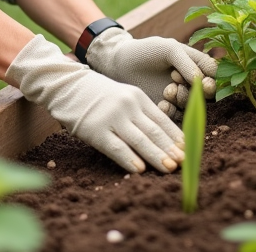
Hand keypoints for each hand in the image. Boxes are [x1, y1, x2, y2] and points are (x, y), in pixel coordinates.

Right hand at [7, 35, 184, 173]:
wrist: (67, 86)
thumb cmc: (98, 95)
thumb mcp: (124, 97)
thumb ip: (141, 113)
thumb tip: (164, 138)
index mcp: (137, 97)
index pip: (162, 119)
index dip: (176, 136)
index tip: (188, 150)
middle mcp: (127, 106)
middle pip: (154, 130)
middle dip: (170, 148)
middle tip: (184, 163)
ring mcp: (111, 117)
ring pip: (139, 140)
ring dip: (156, 155)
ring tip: (169, 168)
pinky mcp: (95, 130)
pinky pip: (116, 147)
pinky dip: (129, 159)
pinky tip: (140, 169)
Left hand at [84, 28, 216, 118]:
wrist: (120, 62)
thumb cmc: (146, 50)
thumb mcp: (169, 49)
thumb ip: (187, 62)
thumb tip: (202, 81)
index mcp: (195, 64)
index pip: (214, 76)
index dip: (210, 81)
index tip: (199, 79)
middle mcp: (190, 82)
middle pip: (206, 95)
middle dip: (195, 91)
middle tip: (177, 83)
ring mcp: (178, 96)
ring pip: (191, 106)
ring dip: (182, 100)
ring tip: (167, 90)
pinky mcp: (165, 109)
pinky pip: (176, 116)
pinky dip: (171, 111)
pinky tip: (162, 103)